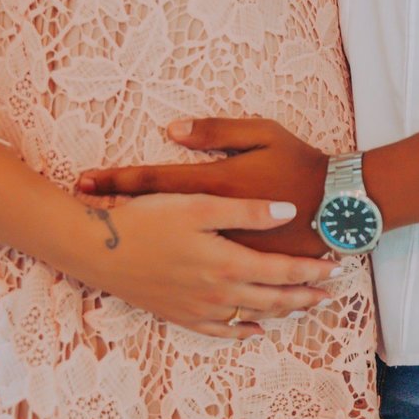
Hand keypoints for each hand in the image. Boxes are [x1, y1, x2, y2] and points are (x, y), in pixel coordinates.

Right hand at [68, 193, 338, 338]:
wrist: (97, 249)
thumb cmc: (148, 219)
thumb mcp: (200, 204)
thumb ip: (248, 210)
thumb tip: (288, 212)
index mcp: (228, 263)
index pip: (283, 271)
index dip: (312, 270)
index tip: (335, 267)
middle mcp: (218, 293)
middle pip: (274, 300)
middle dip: (305, 297)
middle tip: (330, 294)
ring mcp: (198, 308)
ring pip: (251, 316)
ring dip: (280, 313)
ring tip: (302, 307)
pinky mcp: (178, 314)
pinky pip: (219, 330)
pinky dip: (242, 331)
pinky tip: (253, 330)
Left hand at [78, 118, 329, 256]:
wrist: (340, 203)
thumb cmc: (300, 163)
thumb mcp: (263, 133)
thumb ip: (216, 131)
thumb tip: (172, 130)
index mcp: (215, 190)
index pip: (153, 183)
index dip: (116, 182)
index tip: (83, 181)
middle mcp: (215, 230)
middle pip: (153, 225)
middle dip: (113, 222)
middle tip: (79, 216)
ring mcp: (230, 258)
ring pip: (164, 251)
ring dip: (136, 255)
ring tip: (104, 259)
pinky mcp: (248, 275)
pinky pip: (207, 289)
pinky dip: (169, 278)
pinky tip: (149, 281)